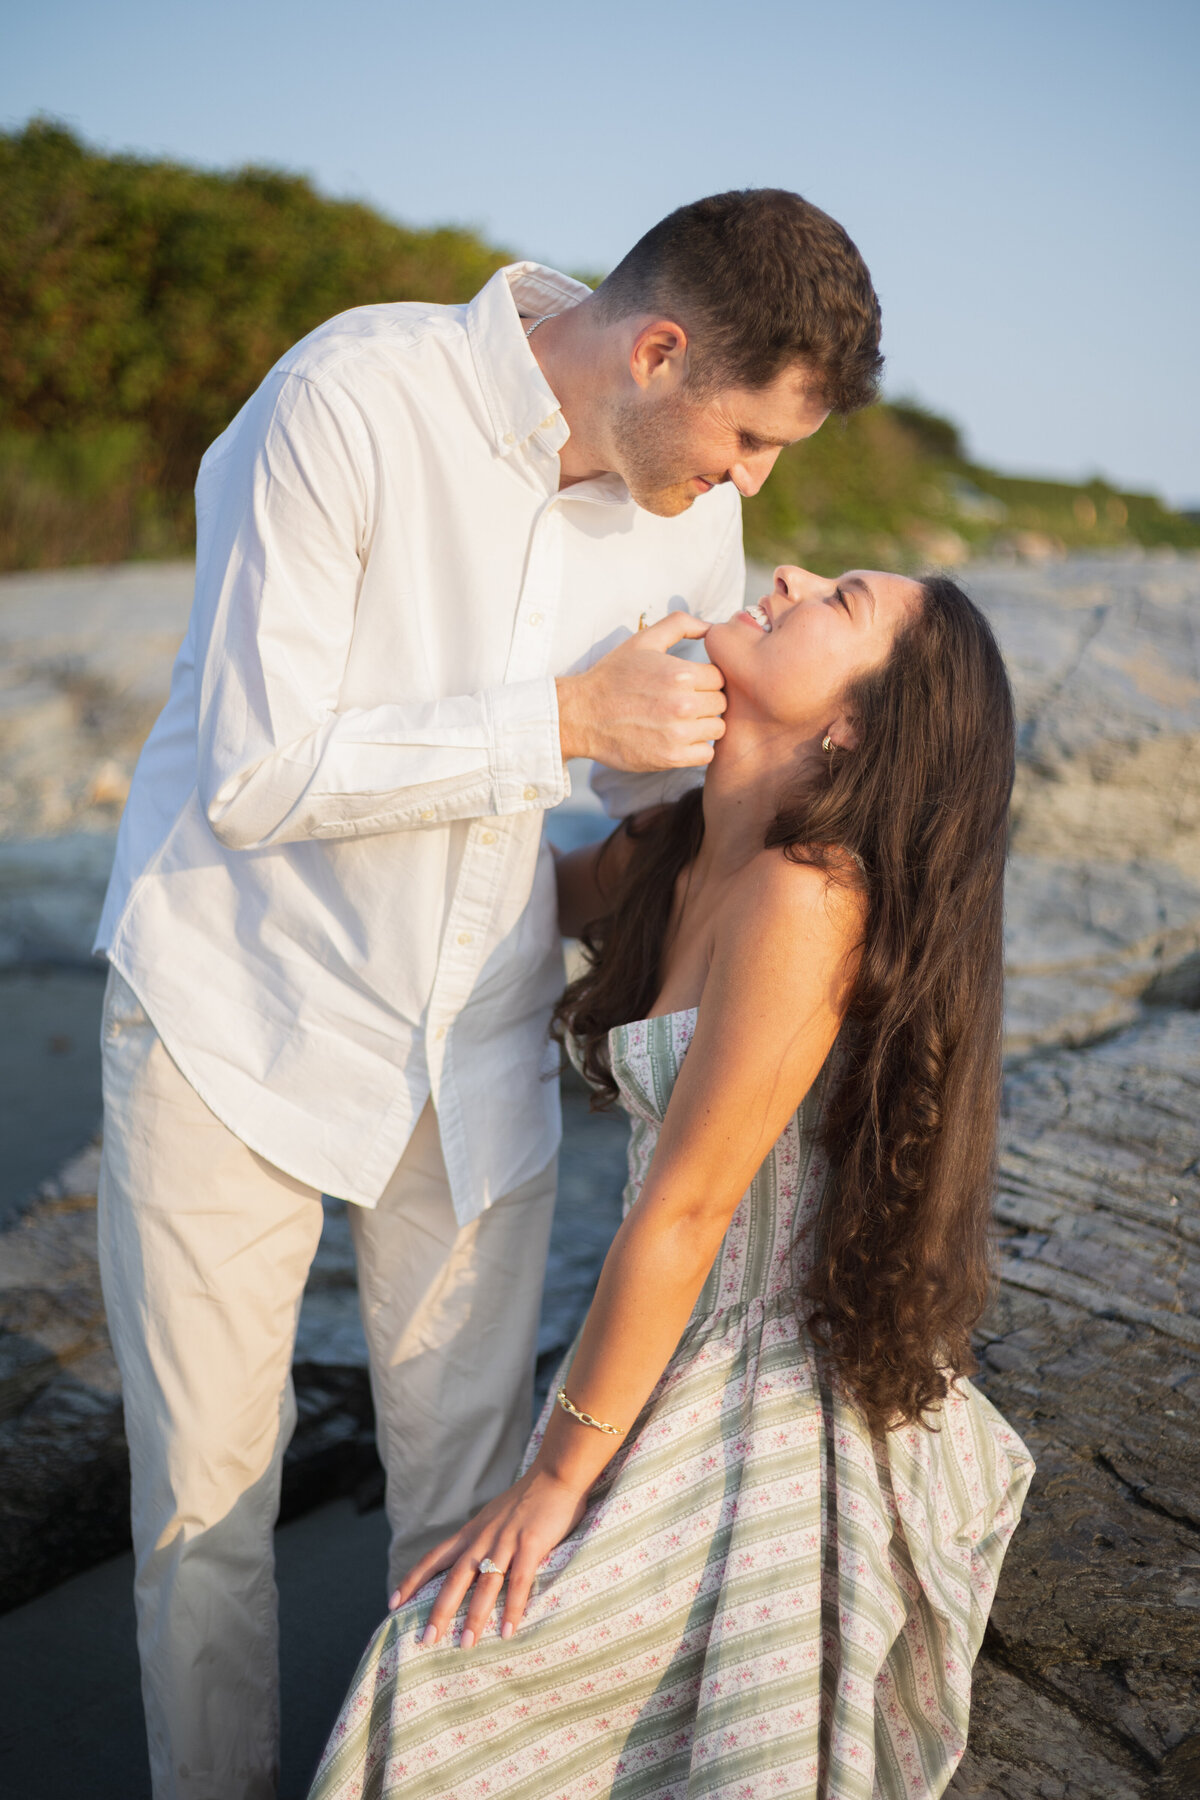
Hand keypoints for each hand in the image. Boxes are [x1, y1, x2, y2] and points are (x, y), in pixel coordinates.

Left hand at [388, 1465, 587, 1647]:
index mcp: (471, 1532)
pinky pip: (520, 1581)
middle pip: (455, 1577)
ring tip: (466, 1644)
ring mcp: (506, 1540)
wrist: (555, 1473)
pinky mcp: (531, 1543)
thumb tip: (469, 1565)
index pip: (433, 1558)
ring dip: (475, 1616)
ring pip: (485, 1583)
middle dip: (439, 1610)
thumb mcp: (493, 1517)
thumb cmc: (527, 1500)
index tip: (393, 1604)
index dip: (412, 1581)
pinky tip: (509, 1631)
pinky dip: (513, 1608)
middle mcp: (483, 1538)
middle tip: (426, 1639)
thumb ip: (481, 1539)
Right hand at [556, 612, 725, 770]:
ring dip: (704, 724)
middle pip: (721, 703)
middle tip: (684, 702)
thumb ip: (680, 624)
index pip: (720, 677)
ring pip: (718, 728)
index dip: (706, 679)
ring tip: (681, 720)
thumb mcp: (643, 641)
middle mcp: (683, 704)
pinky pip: (707, 753)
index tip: (690, 683)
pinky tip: (679, 739)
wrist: (580, 715)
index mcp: (681, 674)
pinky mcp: (671, 758)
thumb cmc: (612, 677)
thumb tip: (711, 626)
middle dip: (707, 701)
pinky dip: (697, 748)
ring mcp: (678, 734)